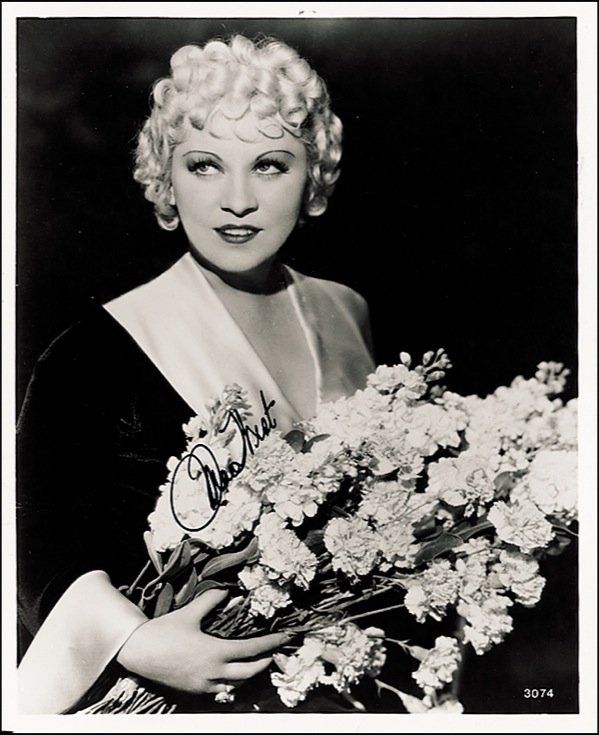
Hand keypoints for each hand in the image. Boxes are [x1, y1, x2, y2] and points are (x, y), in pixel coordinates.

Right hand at [116, 589, 288, 695]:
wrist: (139, 652)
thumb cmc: (165, 630)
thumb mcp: (190, 612)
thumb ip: (211, 599)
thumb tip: (228, 588)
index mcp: (216, 652)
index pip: (252, 650)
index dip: (272, 644)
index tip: (286, 638)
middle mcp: (213, 672)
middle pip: (250, 672)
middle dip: (266, 662)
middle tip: (275, 652)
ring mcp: (204, 685)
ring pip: (237, 684)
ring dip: (250, 674)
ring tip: (257, 661)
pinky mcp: (195, 691)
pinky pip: (221, 690)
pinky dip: (232, 682)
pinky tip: (233, 672)